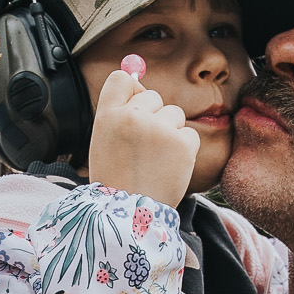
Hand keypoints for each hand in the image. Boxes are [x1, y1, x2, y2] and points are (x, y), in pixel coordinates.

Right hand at [88, 63, 198, 208]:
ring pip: (174, 114)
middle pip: (153, 96)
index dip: (131, 92)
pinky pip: (190, 134)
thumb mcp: (104, 141)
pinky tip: (169, 167)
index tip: (133, 111)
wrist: (129, 215)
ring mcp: (159, 129)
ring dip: (170, 133)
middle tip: (142, 149)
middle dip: (153, 118)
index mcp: (107, 115)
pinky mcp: (182, 143)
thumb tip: (138, 78)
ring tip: (155, 159)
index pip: (121, 79)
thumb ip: (119, 110)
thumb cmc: (116, 177)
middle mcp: (132, 116)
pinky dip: (184, 150)